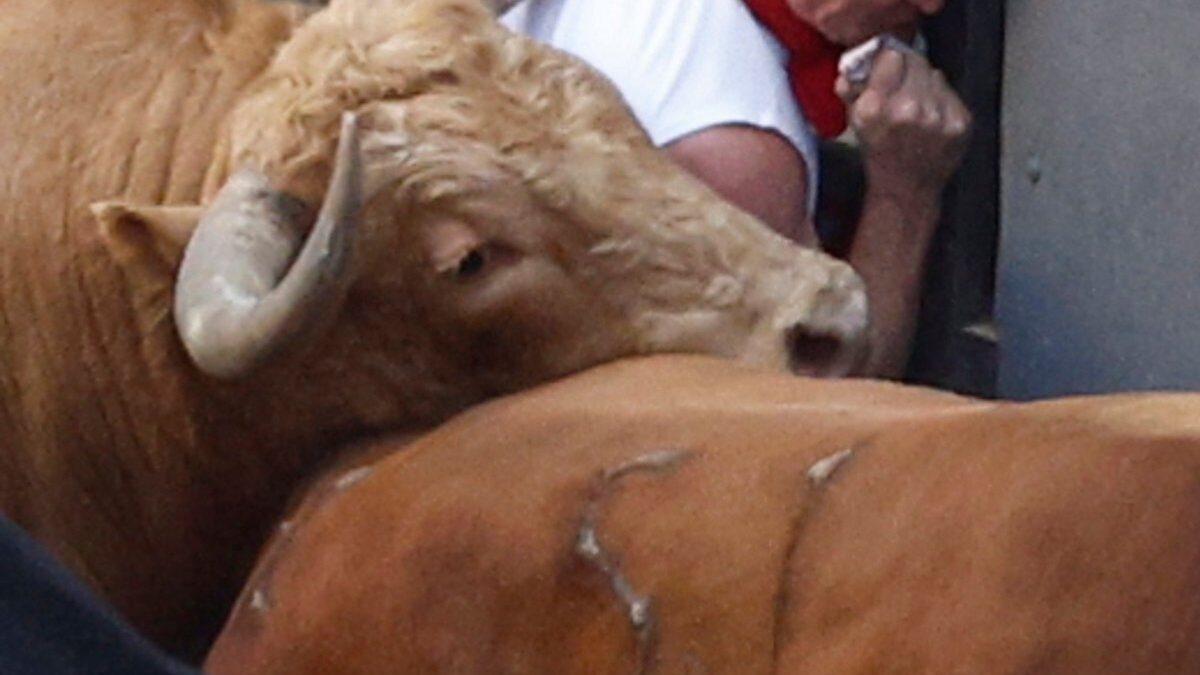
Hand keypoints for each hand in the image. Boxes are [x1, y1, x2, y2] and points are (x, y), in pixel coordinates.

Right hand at [837, 48, 970, 200]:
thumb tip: (854, 65)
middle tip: (902, 84)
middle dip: (908, 69)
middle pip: (916, 61)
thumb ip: (851, 89)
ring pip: (935, 74)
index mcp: (875, 109)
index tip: (886, 69)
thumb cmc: (878, 152)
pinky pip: (951, 92)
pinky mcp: (960, 123)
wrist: (907, 189)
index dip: (888, 61)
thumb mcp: (855, 122)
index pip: (892, 56)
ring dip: (925, 84)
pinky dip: (941, 99)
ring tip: (917, 105)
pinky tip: (932, 117)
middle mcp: (908, 110)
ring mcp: (938, 117)